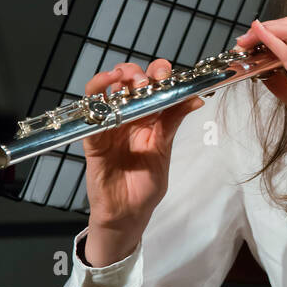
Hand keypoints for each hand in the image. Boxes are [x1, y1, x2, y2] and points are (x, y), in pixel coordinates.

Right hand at [82, 59, 204, 228]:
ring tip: (125, 76)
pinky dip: (95, 94)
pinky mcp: (92, 137)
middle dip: (139, 73)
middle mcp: (129, 117)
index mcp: (149, 119)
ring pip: (108, 90)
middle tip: (149, 80)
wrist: (127, 215)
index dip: (159, 74)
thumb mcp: (163, 151)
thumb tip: (196, 100)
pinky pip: (90, 112)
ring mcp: (109, 125)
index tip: (166, 71)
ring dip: (116, 76)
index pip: (153, 88)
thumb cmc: (145, 186)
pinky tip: (105, 86)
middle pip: (129, 83)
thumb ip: (172, 124)